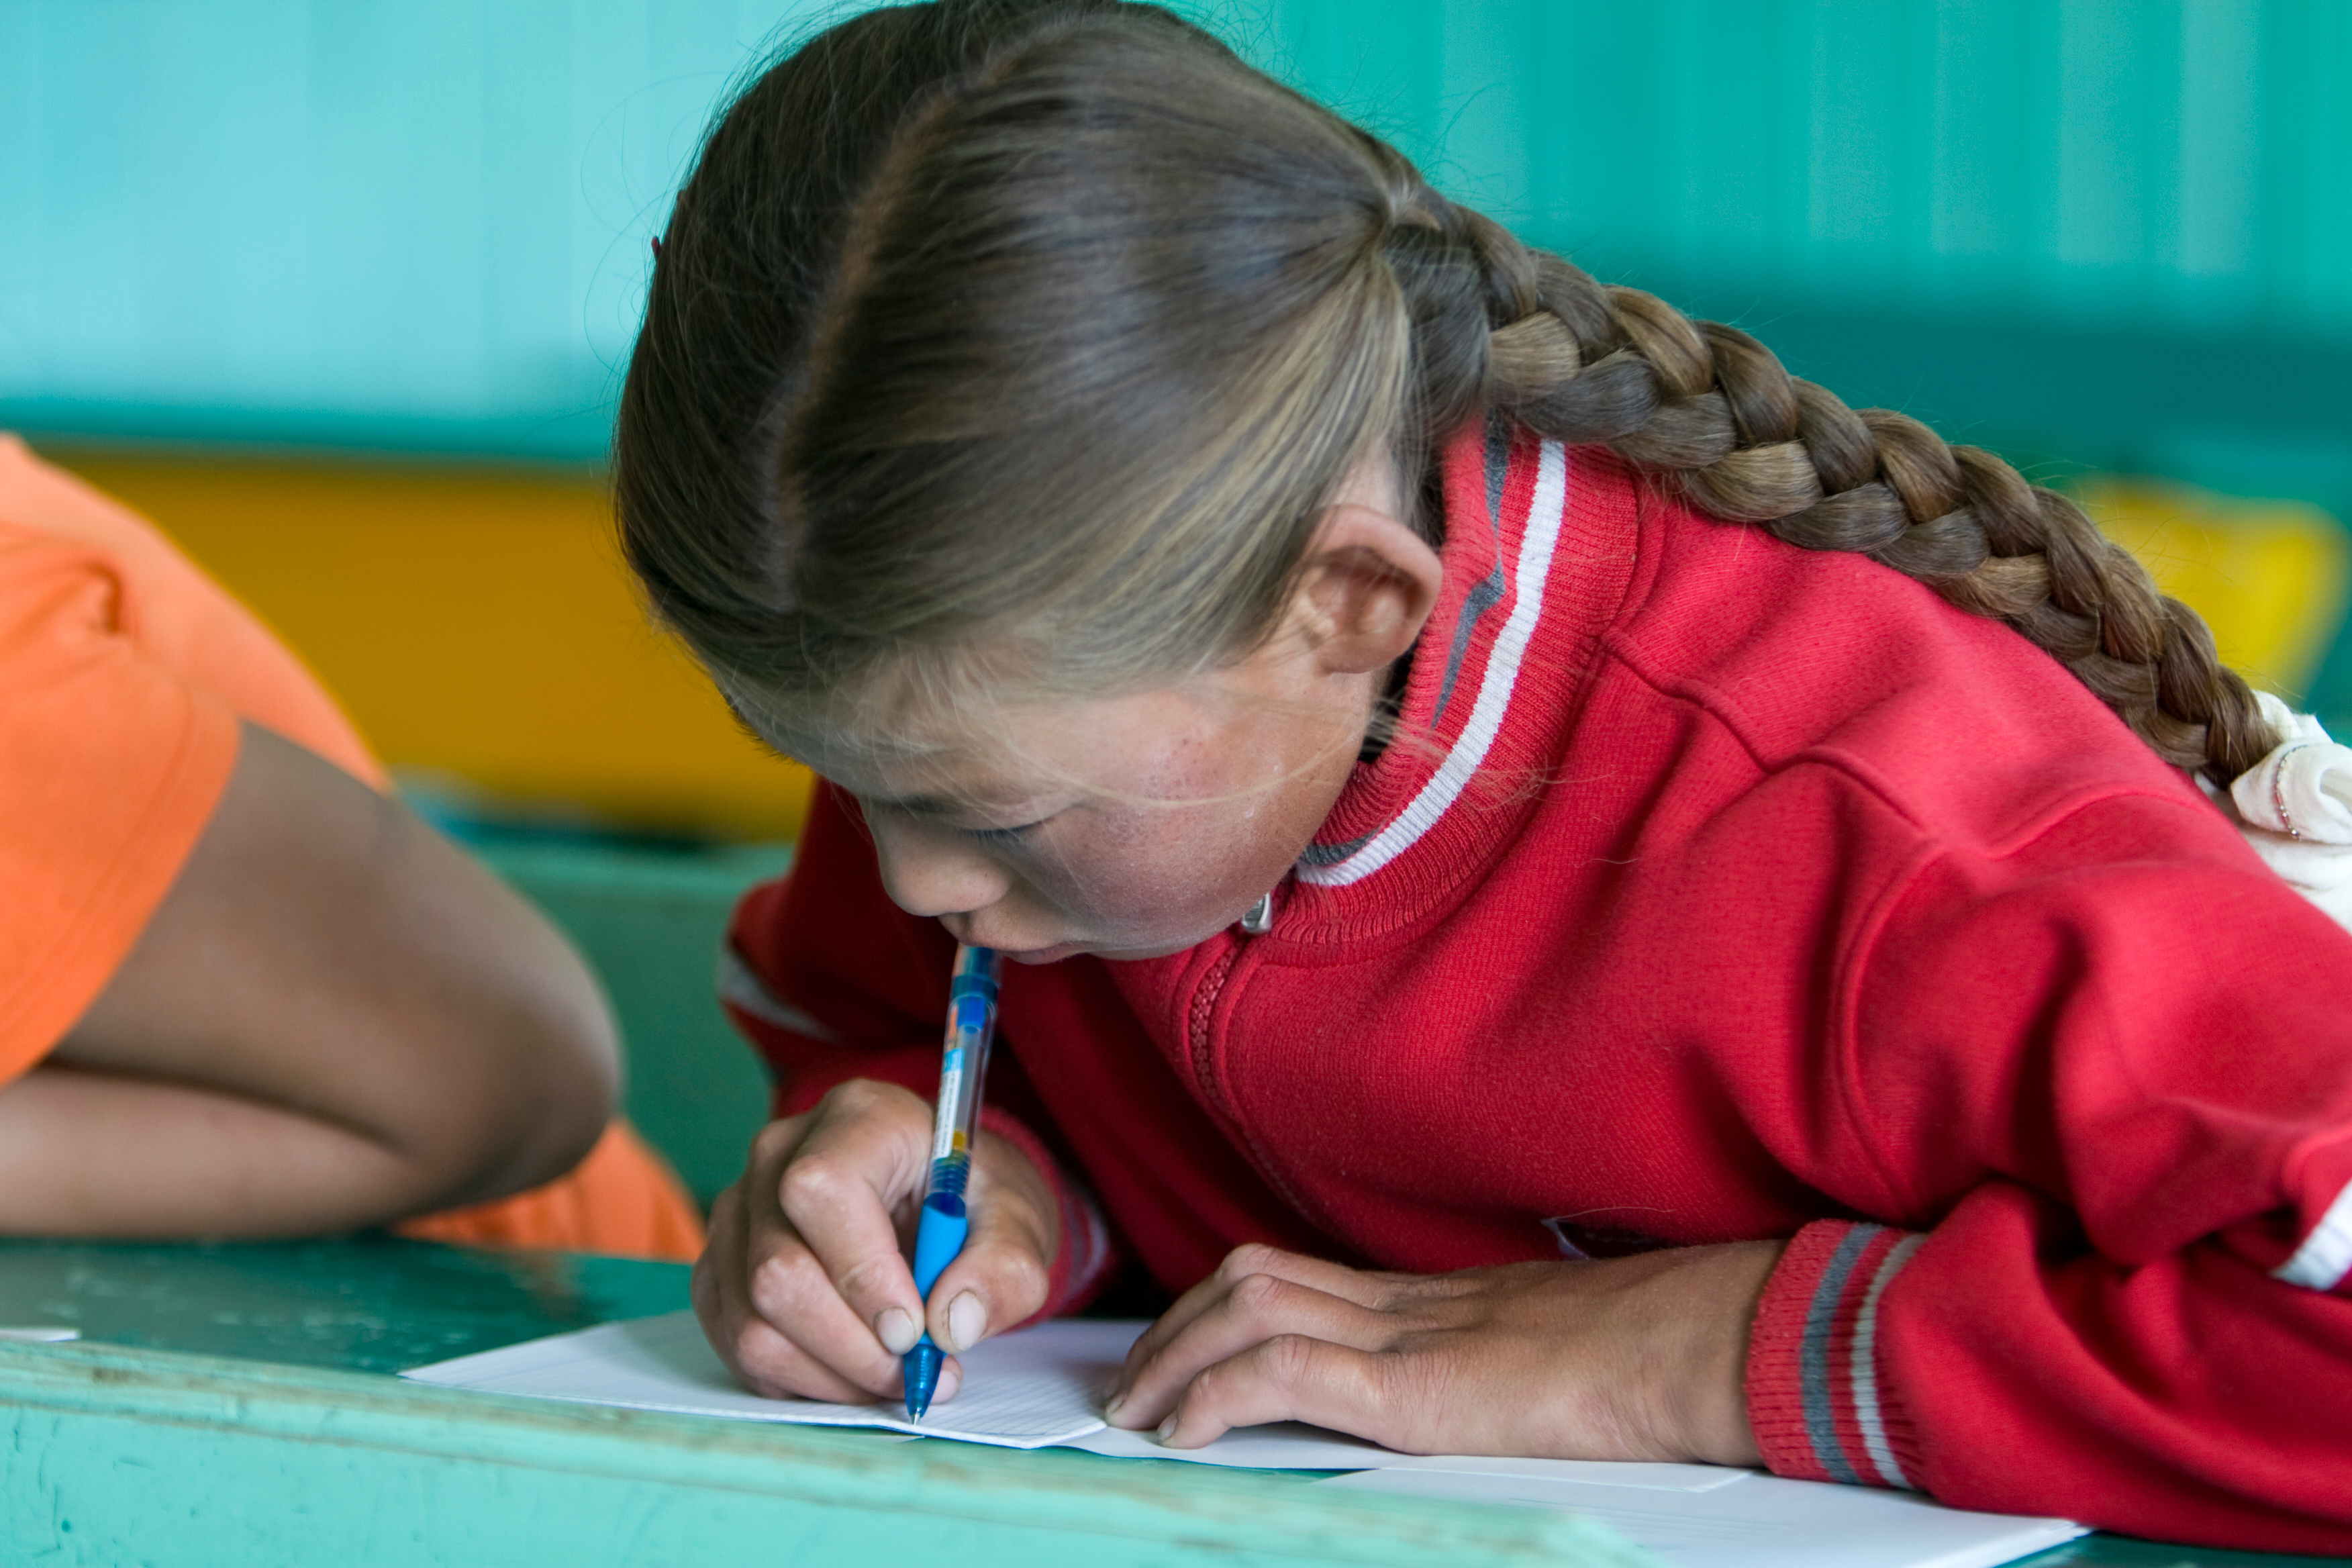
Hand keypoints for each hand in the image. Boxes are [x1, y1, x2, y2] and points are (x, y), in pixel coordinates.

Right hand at [692, 1078, 1059, 1403]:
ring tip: (893, 1377)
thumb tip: (954, 1323)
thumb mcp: (1018, 1222)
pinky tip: (853, 1371)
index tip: (914, 1330)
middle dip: (852, 1346)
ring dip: (829, 1374)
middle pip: (777, 1271)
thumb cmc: (972, 1202)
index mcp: (859, 1118)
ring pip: (751, 1321)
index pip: (819, 1190)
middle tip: (915, 1371)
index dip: (861, 1273)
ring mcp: (740, 1210)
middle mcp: (779, 1155)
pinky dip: (798, 1378)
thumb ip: (1003, 1267)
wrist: (940, 1203)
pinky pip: (736, 1341)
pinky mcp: (722, 1263)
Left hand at [1102, 1240, 1783, 1465]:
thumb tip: (1475, 1403)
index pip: (1298, 1275)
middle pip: (1253, 1274)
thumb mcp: (1548, 1368)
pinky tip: (1187, 1431)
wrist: (1702, 1349)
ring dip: (1175, 1354)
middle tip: (1131, 1381)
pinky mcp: (1414, 1383)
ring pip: (1248, 1303)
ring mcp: (1408, 1335)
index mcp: (1435, 1300)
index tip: (1181, 1350)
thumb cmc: (1654, 1362)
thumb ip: (1493, 1375)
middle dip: (1176, 1322)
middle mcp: (1407, 1302)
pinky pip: (1282, 1369)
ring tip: (1138, 1410)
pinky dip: (1216, 1394)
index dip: (1223, 1305)